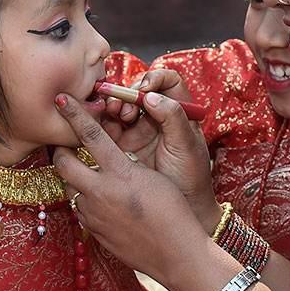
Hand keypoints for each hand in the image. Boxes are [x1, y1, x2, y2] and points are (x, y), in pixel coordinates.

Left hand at [52, 93, 218, 284]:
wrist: (176, 253)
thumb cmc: (173, 210)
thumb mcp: (153, 177)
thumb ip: (126, 166)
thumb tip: (109, 160)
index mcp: (119, 172)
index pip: (91, 135)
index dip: (74, 114)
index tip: (60, 99)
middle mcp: (101, 192)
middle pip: (64, 163)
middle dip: (60, 152)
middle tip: (65, 146)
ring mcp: (94, 214)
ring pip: (69, 189)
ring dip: (74, 179)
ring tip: (88, 176)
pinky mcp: (93, 232)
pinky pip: (80, 211)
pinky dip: (85, 202)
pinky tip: (101, 203)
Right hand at [91, 84, 217, 231]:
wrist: (178, 213)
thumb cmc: (191, 178)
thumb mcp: (187, 146)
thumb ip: (173, 117)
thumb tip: (150, 96)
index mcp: (178, 112)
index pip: (167, 80)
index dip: (154, 78)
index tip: (145, 89)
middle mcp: (156, 118)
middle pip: (137, 92)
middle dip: (127, 93)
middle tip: (124, 107)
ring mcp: (137, 131)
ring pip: (120, 108)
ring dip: (112, 106)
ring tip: (112, 114)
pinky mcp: (120, 147)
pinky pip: (106, 128)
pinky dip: (100, 123)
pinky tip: (98, 127)